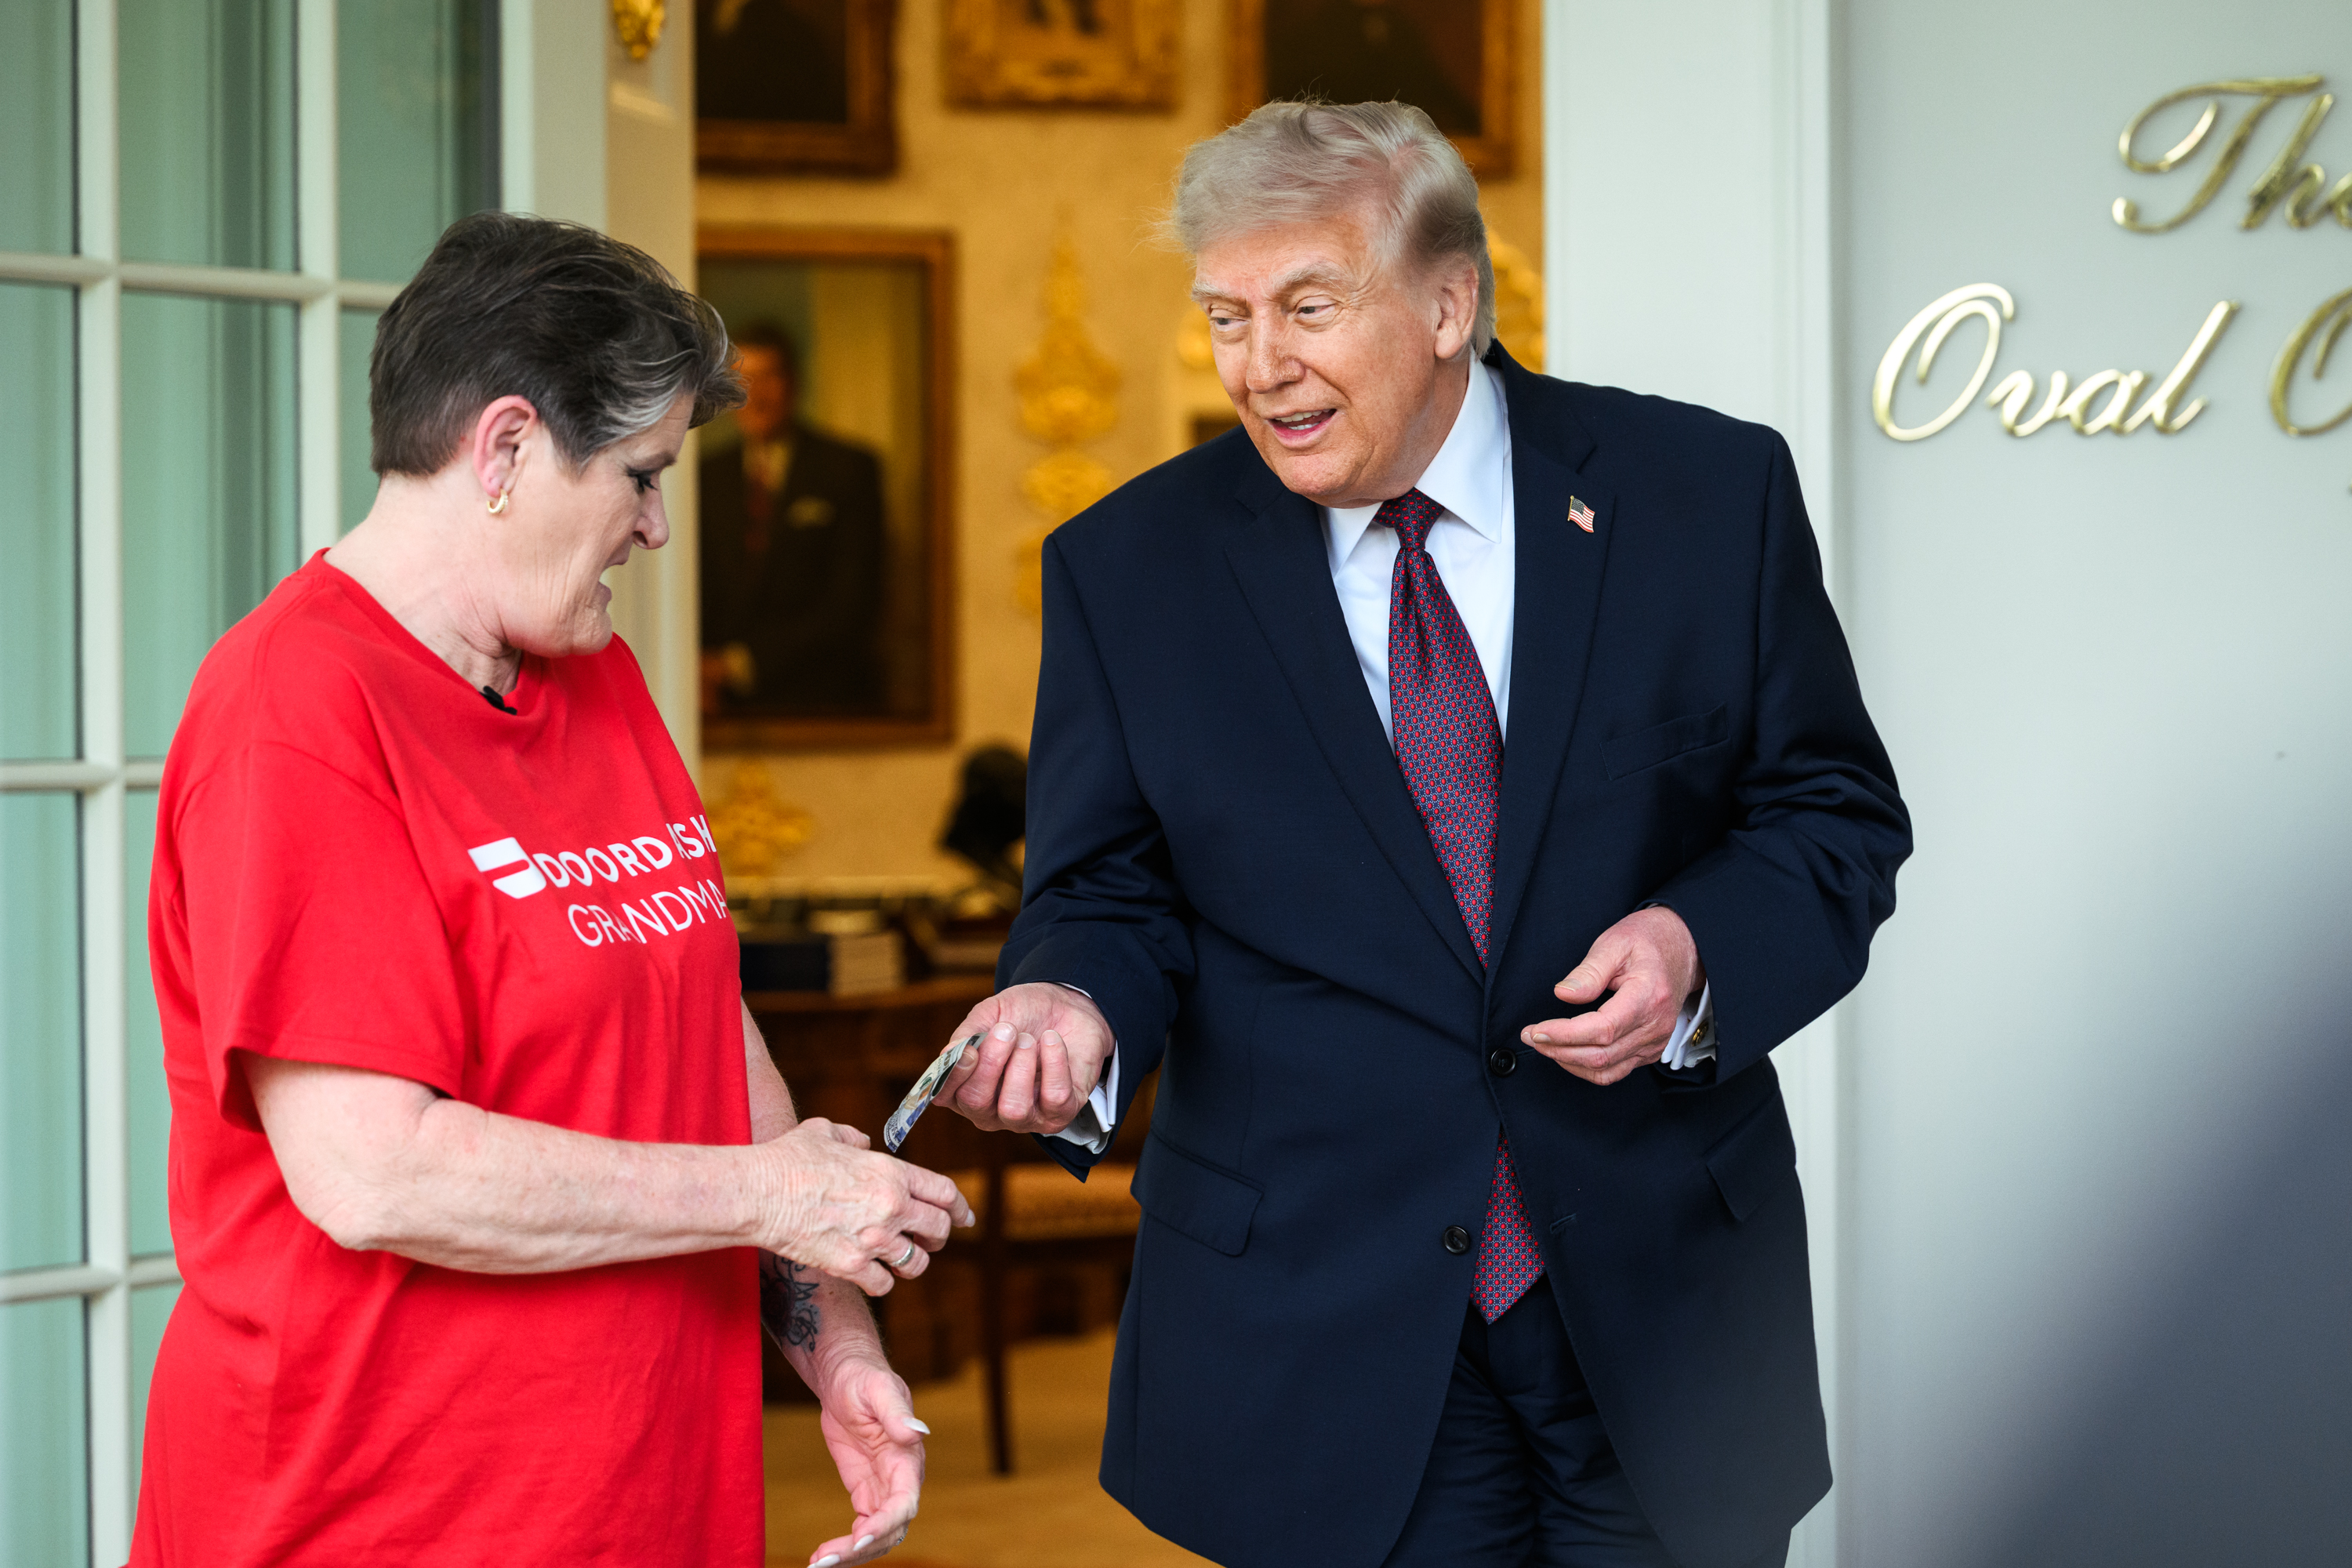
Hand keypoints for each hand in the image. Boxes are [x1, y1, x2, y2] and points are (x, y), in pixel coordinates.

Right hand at [755, 1118, 973, 1294]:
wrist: (758, 1193)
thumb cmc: (787, 1159)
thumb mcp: (824, 1132)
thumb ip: (851, 1137)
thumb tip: (863, 1143)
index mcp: (891, 1172)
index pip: (945, 1192)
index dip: (960, 1206)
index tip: (965, 1217)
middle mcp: (891, 1207)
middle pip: (939, 1229)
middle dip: (939, 1236)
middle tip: (931, 1240)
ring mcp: (873, 1239)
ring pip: (917, 1263)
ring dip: (913, 1263)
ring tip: (902, 1260)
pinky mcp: (850, 1266)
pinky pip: (884, 1284)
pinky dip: (881, 1282)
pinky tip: (871, 1275)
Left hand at [804, 1356, 926, 1566]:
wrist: (845, 1377)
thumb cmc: (861, 1377)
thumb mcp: (876, 1390)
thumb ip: (896, 1412)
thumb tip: (918, 1433)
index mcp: (907, 1459)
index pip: (905, 1502)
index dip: (887, 1522)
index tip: (860, 1538)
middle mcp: (901, 1480)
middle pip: (892, 1529)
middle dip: (862, 1549)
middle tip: (824, 1562)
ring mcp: (883, 1489)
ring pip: (878, 1537)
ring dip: (852, 1556)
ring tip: (817, 1565)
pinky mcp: (865, 1493)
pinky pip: (862, 1530)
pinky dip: (845, 1548)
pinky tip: (821, 1556)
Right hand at [936, 982, 1112, 1135]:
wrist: (1065, 1005)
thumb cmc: (1022, 1015)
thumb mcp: (990, 1014)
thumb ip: (967, 1034)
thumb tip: (948, 1055)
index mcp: (964, 1087)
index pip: (944, 1096)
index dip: (955, 1075)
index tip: (971, 1049)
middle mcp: (991, 1110)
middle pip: (977, 1103)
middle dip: (992, 1063)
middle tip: (1008, 1031)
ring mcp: (1026, 1117)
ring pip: (1014, 1108)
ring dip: (1022, 1066)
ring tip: (1029, 1039)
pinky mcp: (1060, 1113)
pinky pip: (1055, 1098)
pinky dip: (1054, 1063)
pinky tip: (1052, 1040)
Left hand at [1521, 907, 1705, 1085]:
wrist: (1683, 950)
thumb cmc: (1647, 942)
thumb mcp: (1615, 943)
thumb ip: (1589, 971)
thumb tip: (1563, 994)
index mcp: (1648, 997)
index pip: (1602, 1030)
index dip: (1565, 1035)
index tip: (1536, 1030)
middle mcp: (1655, 1027)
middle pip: (1600, 1055)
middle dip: (1558, 1050)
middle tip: (1529, 1035)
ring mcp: (1655, 1042)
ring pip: (1606, 1070)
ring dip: (1569, 1062)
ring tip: (1543, 1044)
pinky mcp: (1650, 1050)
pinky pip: (1615, 1070)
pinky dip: (1586, 1066)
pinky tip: (1566, 1051)